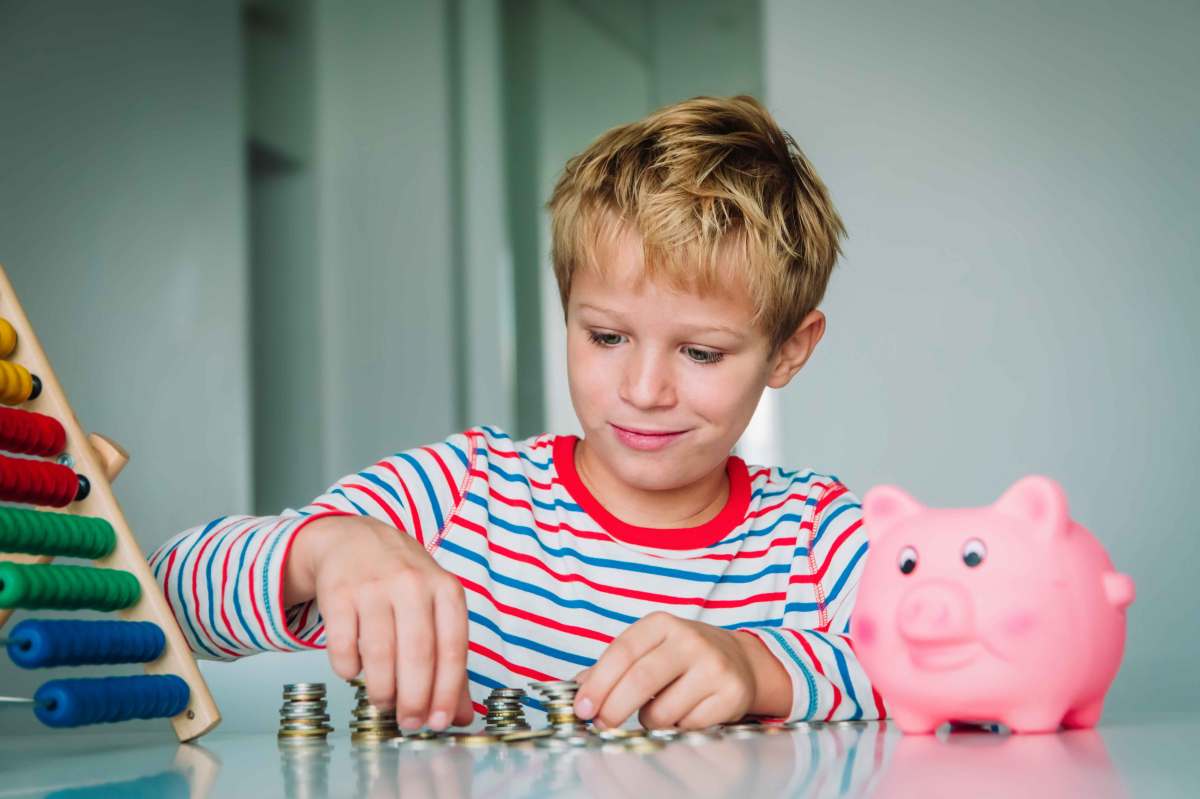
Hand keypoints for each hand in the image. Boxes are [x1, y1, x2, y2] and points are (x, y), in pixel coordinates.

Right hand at [285, 514, 473, 730]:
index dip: (448, 692)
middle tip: (410, 722)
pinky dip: (349, 669)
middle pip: (418, 654)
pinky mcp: (339, 593)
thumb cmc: (403, 582)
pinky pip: (344, 646)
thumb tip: (461, 715)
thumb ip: (450, 661)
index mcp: (446, 589)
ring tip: (384, 701)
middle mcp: (413, 584)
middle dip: (415, 699)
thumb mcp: (436, 608)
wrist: (355, 540)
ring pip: (380, 653)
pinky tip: (355, 670)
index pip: (453, 648)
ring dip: (382, 689)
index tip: (441, 722)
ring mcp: (374, 587)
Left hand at [572, 611, 787, 729]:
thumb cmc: (681, 657)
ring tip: (659, 710)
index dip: (598, 684)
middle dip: (613, 709)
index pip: (622, 652)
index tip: (581, 709)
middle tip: (601, 725)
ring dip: (649, 720)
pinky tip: (684, 713)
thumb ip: (612, 666)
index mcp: (661, 624)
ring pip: (662, 711)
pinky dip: (677, 728)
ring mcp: (714, 666)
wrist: (740, 661)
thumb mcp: (648, 649)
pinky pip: (687, 726)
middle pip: (640, 681)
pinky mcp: (731, 694)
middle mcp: (689, 640)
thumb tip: (577, 688)